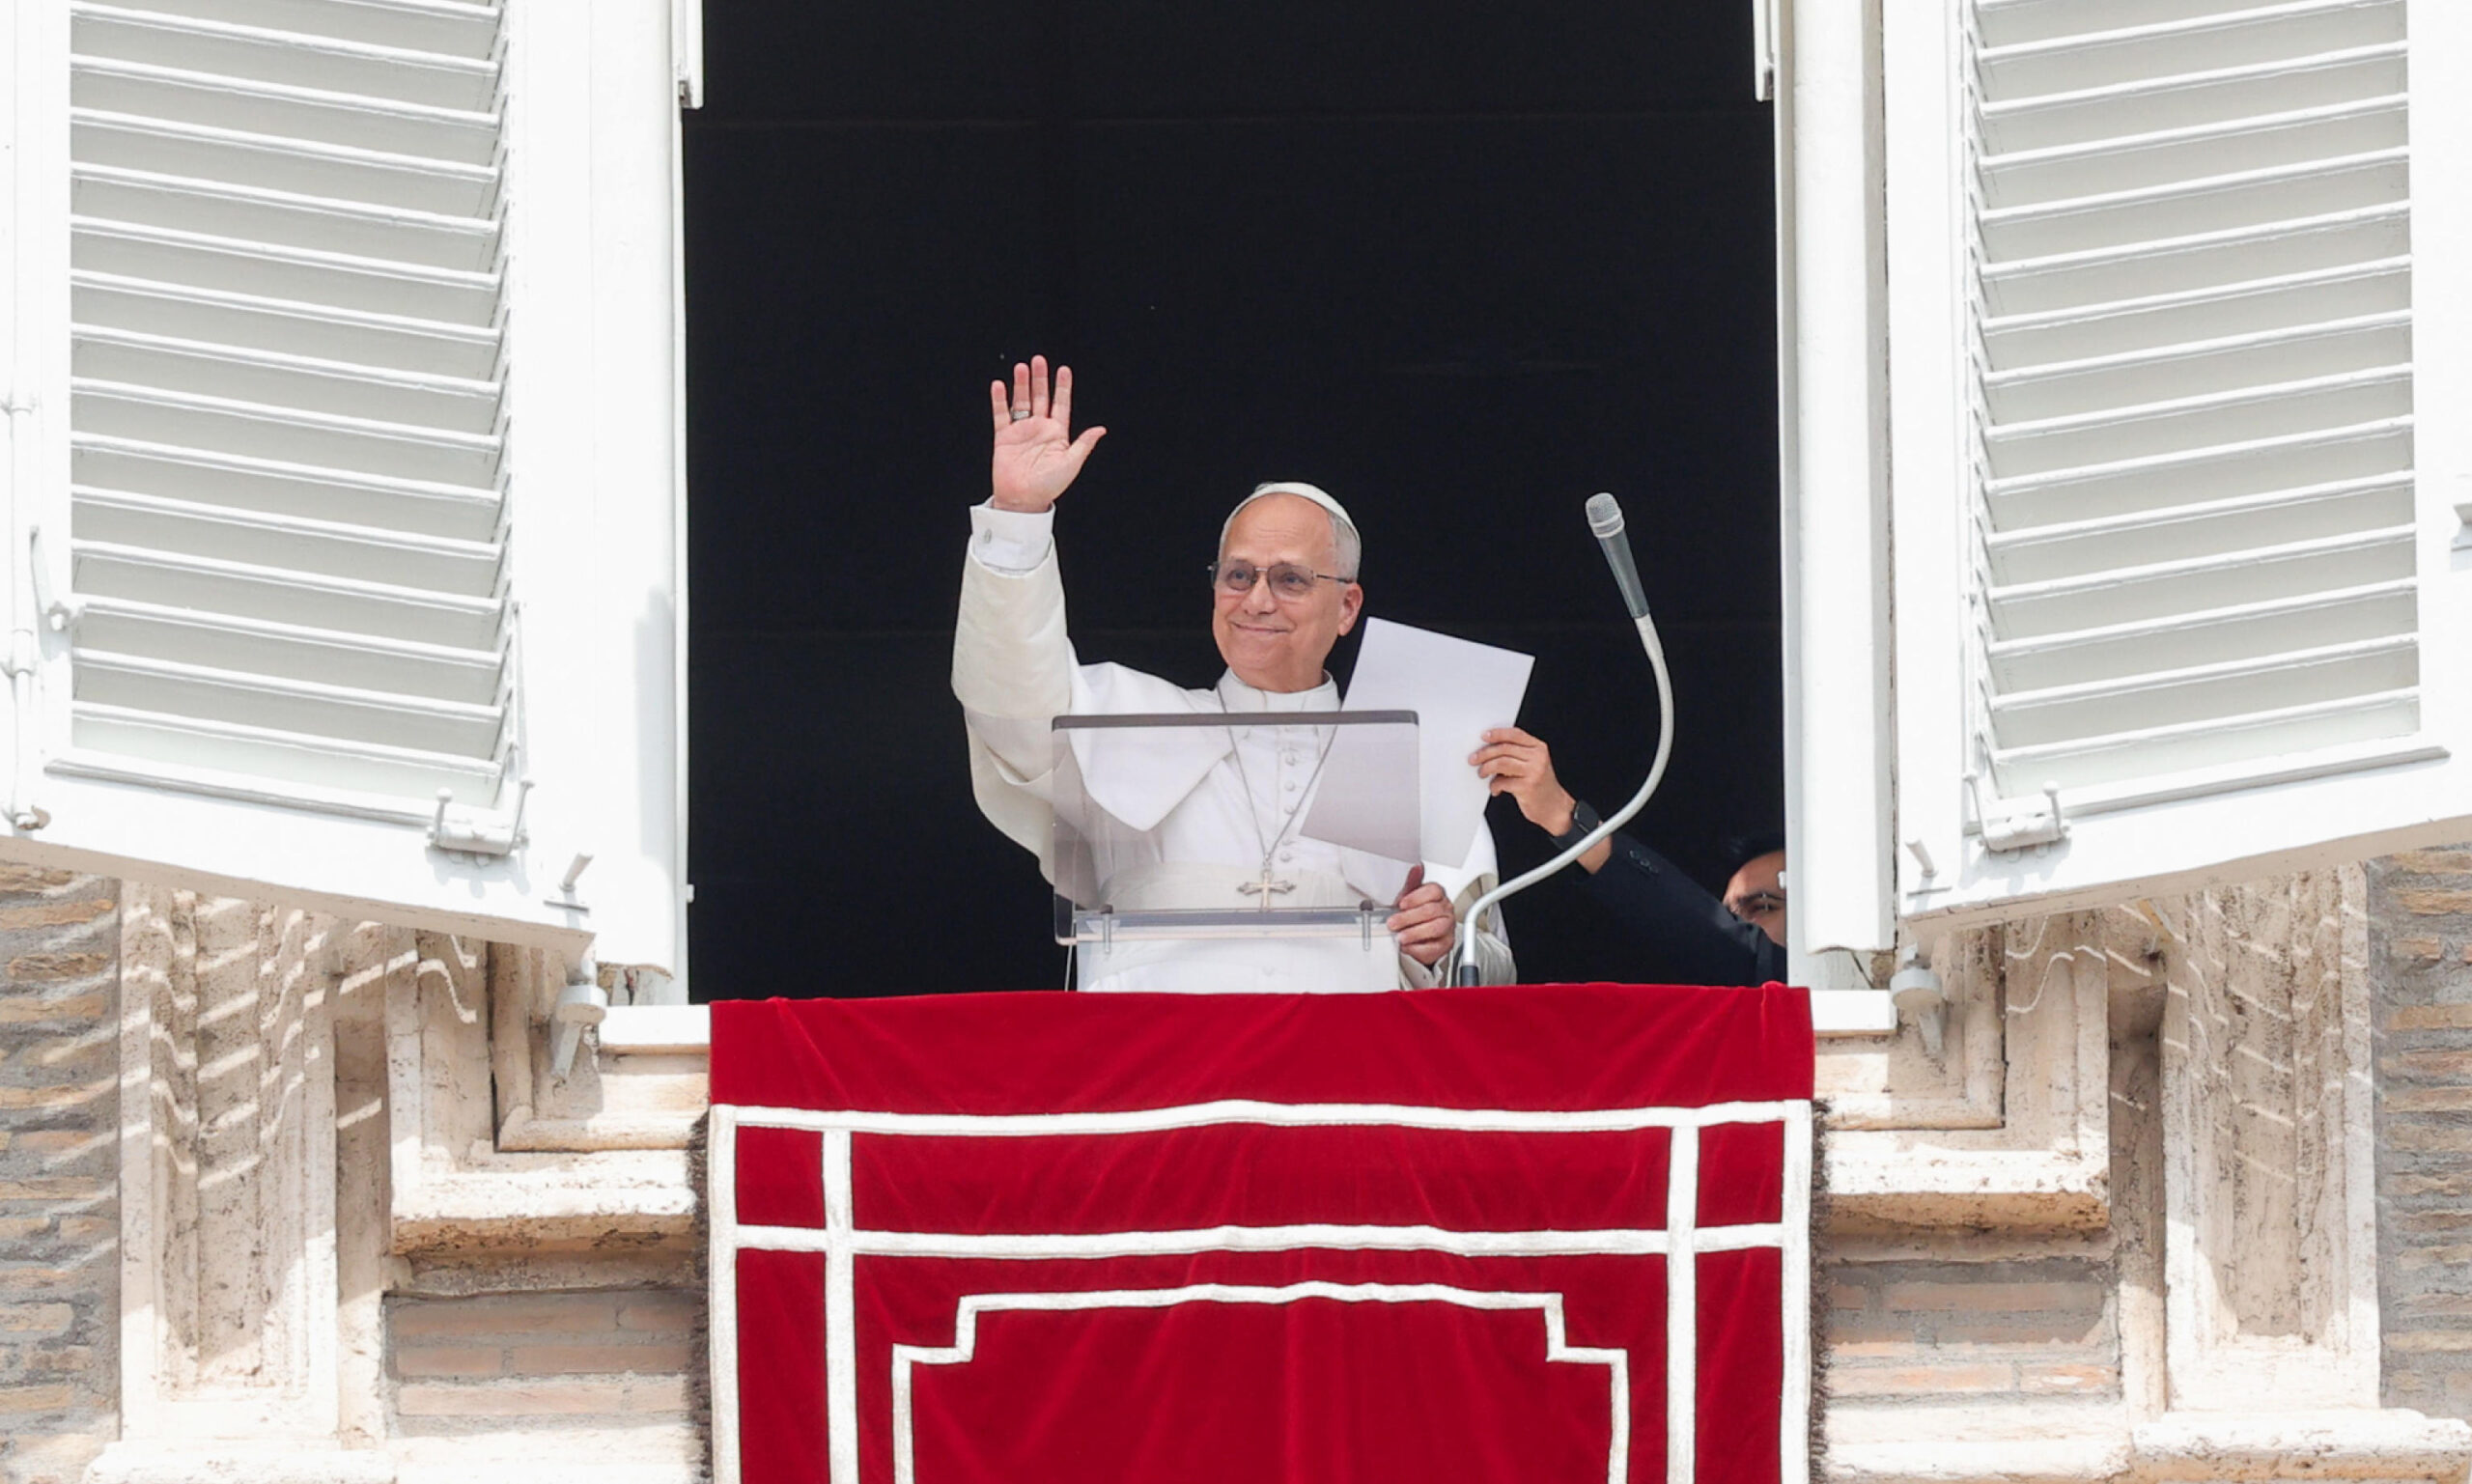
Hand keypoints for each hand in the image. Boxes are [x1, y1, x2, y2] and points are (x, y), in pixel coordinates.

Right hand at [990, 355, 1105, 511]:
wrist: (1023, 500)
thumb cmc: (1049, 486)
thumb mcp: (1072, 463)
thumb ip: (1084, 444)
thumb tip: (1101, 429)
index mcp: (1057, 434)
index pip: (1061, 404)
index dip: (1062, 387)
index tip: (1064, 370)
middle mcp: (1039, 429)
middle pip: (1041, 398)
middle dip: (1040, 379)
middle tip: (1039, 361)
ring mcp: (1021, 431)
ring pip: (1022, 402)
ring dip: (1022, 385)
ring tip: (1022, 368)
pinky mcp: (1004, 437)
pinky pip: (1001, 414)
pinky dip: (1000, 400)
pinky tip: (1000, 386)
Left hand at [1387, 864, 1455, 967]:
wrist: (1417, 936)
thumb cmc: (1413, 914)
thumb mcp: (1408, 897)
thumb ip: (1411, 883)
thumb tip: (1416, 867)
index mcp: (1438, 895)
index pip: (1433, 891)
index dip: (1416, 897)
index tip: (1401, 904)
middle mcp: (1446, 910)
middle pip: (1431, 910)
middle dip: (1409, 918)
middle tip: (1393, 923)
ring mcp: (1448, 927)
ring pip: (1435, 928)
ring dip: (1415, 933)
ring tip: (1401, 937)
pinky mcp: (1446, 944)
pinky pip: (1435, 947)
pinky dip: (1418, 949)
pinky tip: (1408, 947)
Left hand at [1471, 727, 1577, 834]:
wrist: (1555, 807)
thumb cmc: (1540, 785)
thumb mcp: (1534, 764)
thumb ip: (1517, 754)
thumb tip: (1489, 749)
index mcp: (1539, 748)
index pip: (1515, 734)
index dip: (1497, 734)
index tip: (1484, 736)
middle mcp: (1538, 758)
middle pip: (1505, 748)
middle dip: (1485, 753)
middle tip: (1474, 758)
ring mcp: (1534, 772)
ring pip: (1501, 763)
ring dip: (1486, 768)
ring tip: (1482, 773)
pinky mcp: (1528, 787)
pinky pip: (1502, 782)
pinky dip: (1494, 785)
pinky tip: (1495, 789)